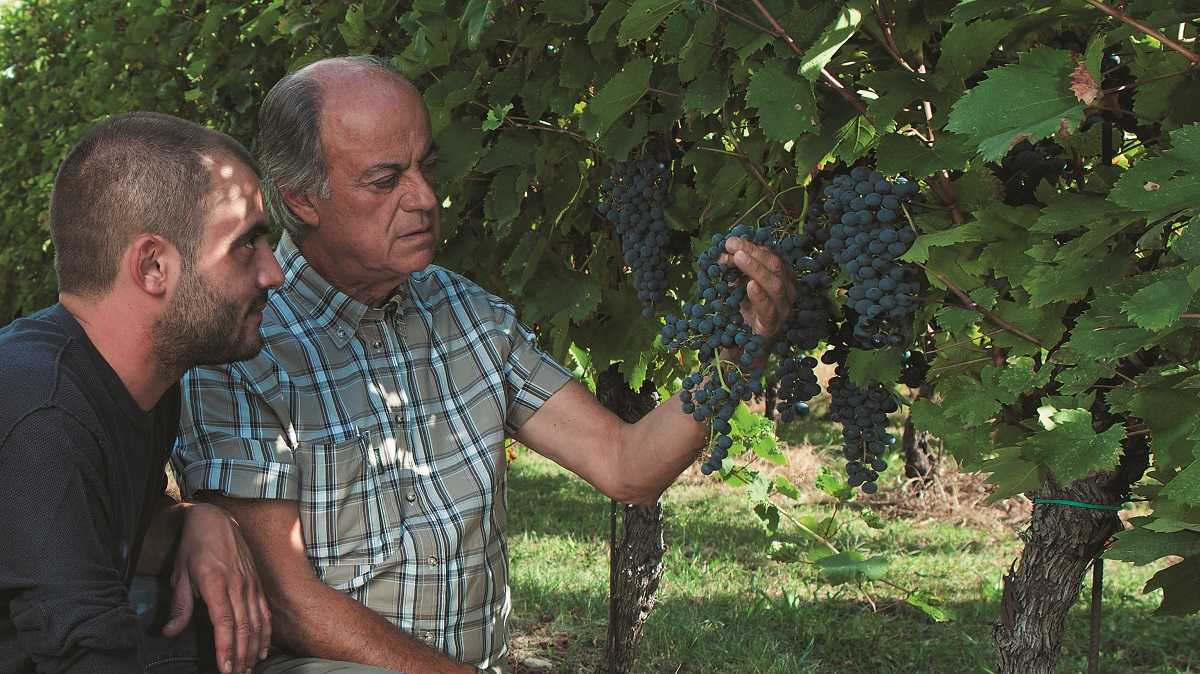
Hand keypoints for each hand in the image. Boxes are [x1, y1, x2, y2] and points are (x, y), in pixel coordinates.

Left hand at [162, 503, 270, 673]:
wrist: (216, 520)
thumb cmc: (194, 547)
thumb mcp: (179, 575)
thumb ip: (178, 606)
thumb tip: (168, 633)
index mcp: (215, 583)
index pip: (224, 622)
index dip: (226, 647)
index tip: (225, 668)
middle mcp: (237, 584)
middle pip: (244, 627)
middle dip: (241, 655)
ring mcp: (250, 583)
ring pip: (257, 622)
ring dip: (254, 647)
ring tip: (248, 667)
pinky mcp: (257, 582)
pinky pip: (264, 611)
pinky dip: (265, 632)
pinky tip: (262, 648)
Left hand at [719, 237, 795, 340]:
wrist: (741, 346)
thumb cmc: (740, 313)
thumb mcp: (735, 286)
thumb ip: (731, 269)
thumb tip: (723, 253)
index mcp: (779, 277)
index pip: (770, 256)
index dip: (752, 246)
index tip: (731, 241)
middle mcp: (786, 291)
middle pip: (775, 265)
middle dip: (753, 252)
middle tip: (732, 245)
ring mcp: (782, 309)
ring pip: (775, 284)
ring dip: (756, 268)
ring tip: (738, 258)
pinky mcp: (773, 326)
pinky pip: (769, 308)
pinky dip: (759, 296)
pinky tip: (750, 286)